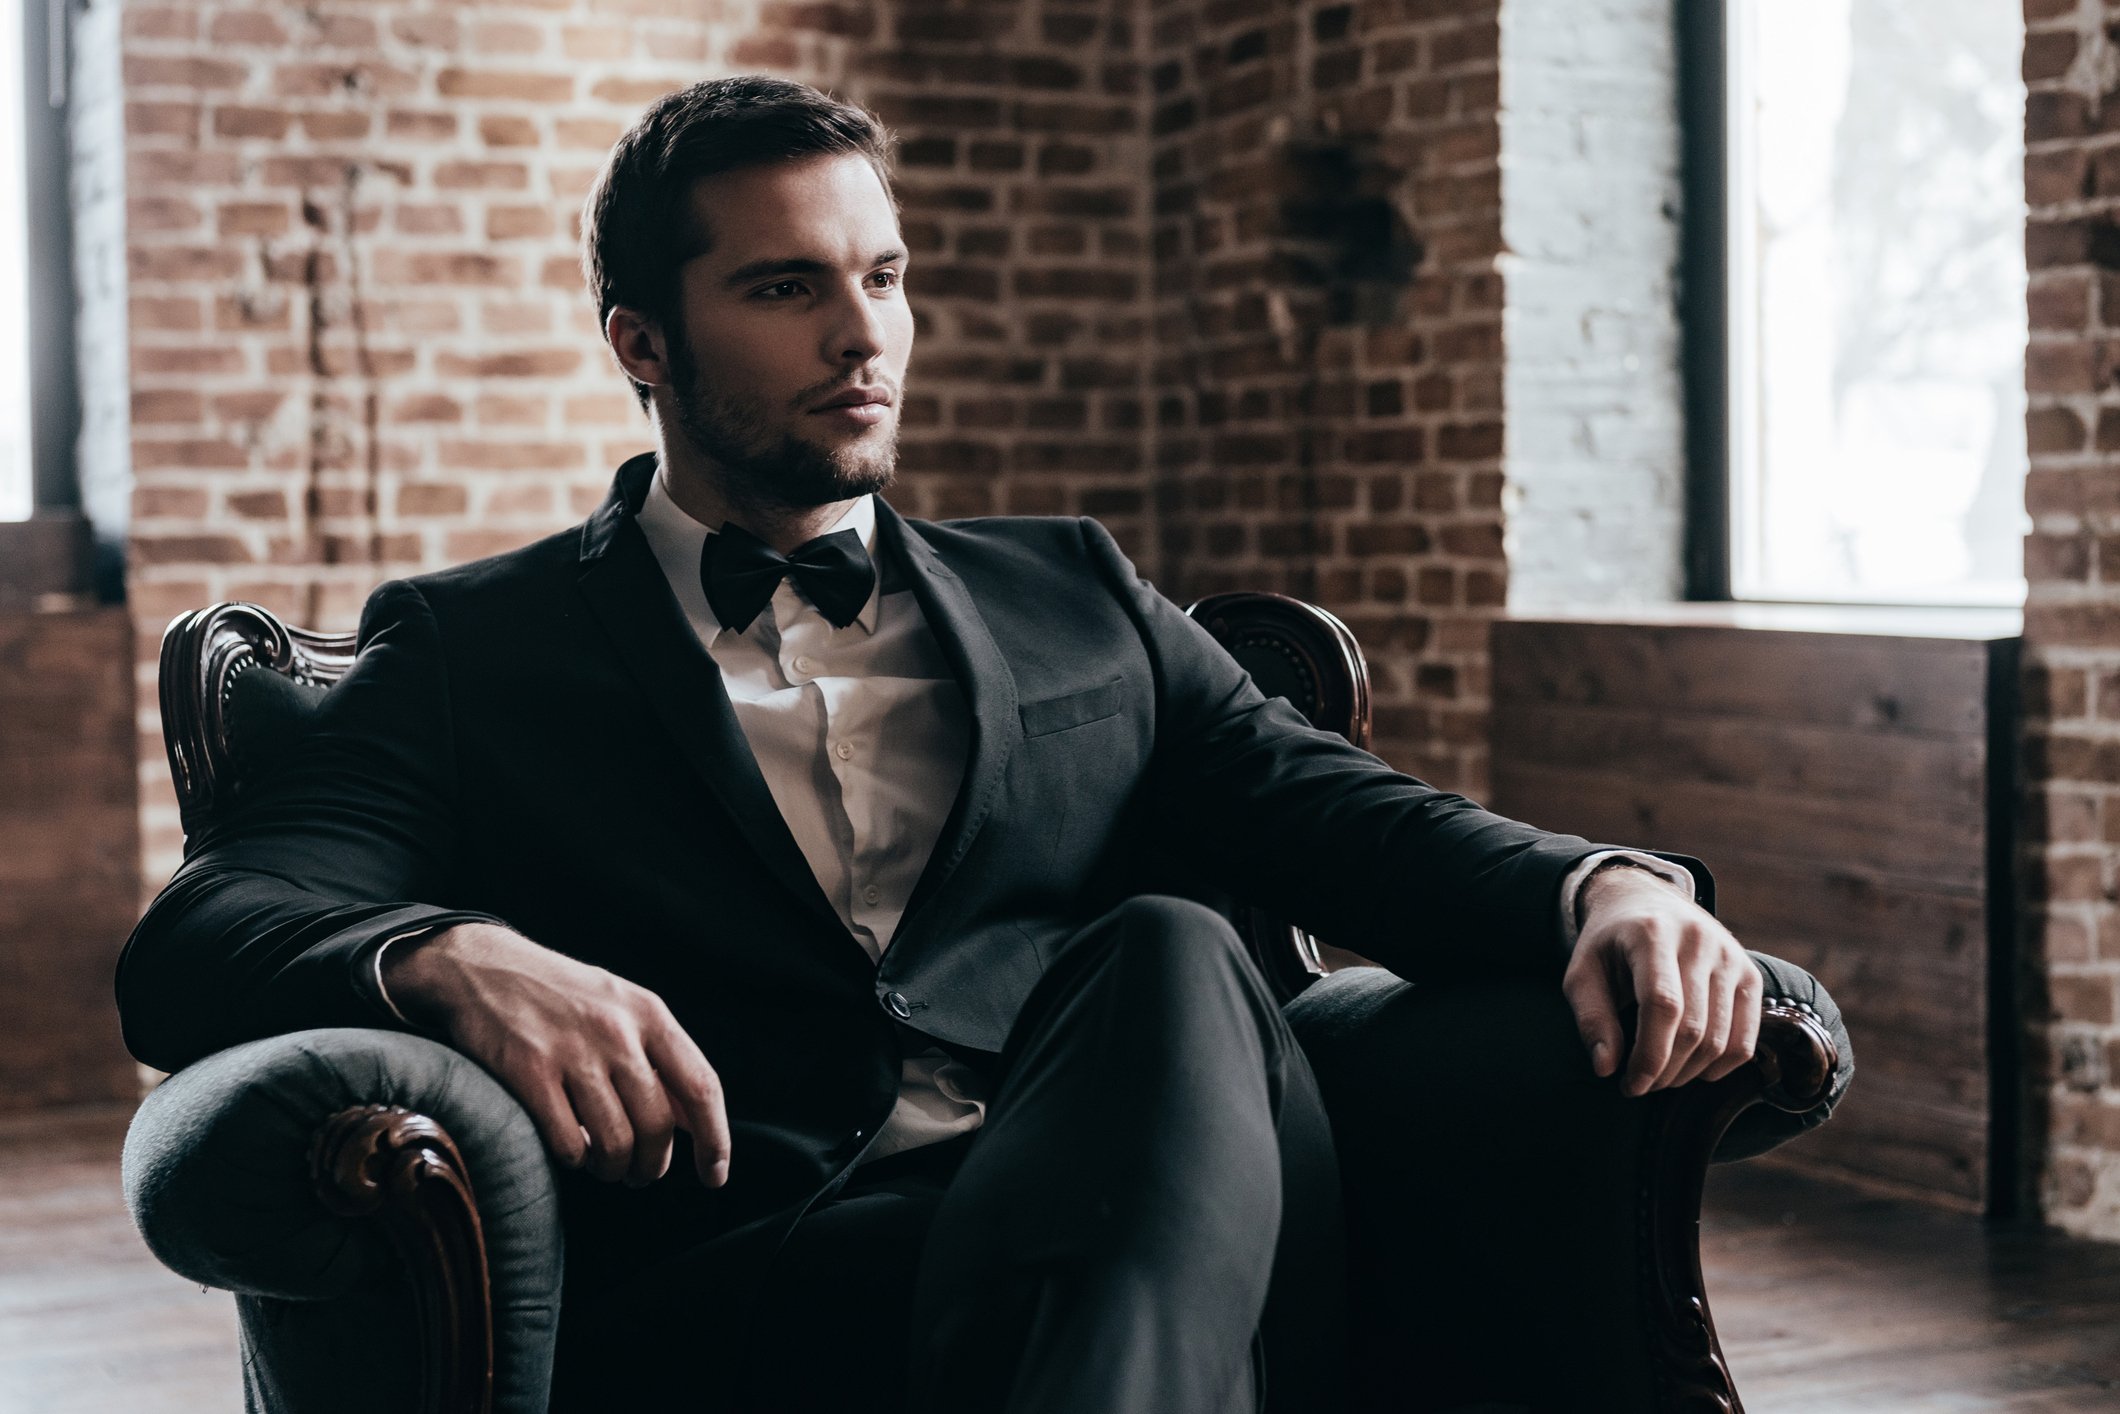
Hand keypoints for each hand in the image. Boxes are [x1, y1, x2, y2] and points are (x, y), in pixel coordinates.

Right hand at [384, 923, 730, 1186]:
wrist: (484, 967)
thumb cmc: (561, 996)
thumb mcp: (622, 1007)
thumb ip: (660, 1058)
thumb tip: (696, 1121)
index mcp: (649, 1013)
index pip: (701, 1086)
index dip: (715, 1139)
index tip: (715, 1175)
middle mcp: (616, 1031)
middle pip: (658, 1125)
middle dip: (653, 1164)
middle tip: (640, 1174)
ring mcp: (572, 1052)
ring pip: (615, 1143)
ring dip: (614, 1169)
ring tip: (606, 1166)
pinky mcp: (528, 1073)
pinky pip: (568, 1144)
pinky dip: (575, 1159)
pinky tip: (571, 1148)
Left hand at [1562, 866, 1761, 1096]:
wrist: (1647, 903)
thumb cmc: (1610, 944)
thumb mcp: (1583, 972)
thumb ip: (1591, 1018)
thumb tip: (1606, 1068)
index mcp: (1652, 933)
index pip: (1662, 1005)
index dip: (1648, 1055)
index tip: (1630, 1085)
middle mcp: (1699, 940)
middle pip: (1693, 1027)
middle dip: (1665, 1070)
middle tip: (1641, 1085)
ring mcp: (1730, 956)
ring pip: (1720, 1038)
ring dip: (1689, 1072)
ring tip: (1661, 1076)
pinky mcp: (1750, 974)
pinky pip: (1746, 1038)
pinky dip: (1721, 1065)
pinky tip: (1693, 1069)